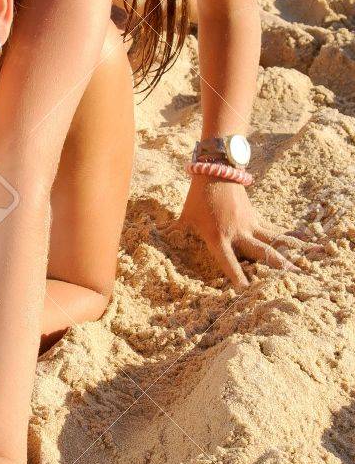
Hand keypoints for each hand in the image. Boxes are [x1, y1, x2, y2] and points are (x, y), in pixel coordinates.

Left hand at [177, 177, 314, 287]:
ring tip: (303, 267)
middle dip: (275, 268)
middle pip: (261, 254)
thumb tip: (159, 239)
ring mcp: (250, 224)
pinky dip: (288, 237)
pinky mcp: (256, 217)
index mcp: (218, 237)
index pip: (228, 262)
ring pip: (273, 242)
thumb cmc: (197, 197)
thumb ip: (176, 232)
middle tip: (290, 281)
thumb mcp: (184, 217)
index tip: (246, 292)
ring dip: (289, 254)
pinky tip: (303, 241)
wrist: (216, 170)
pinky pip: (274, 230)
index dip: (237, 277)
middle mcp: (238, 233)